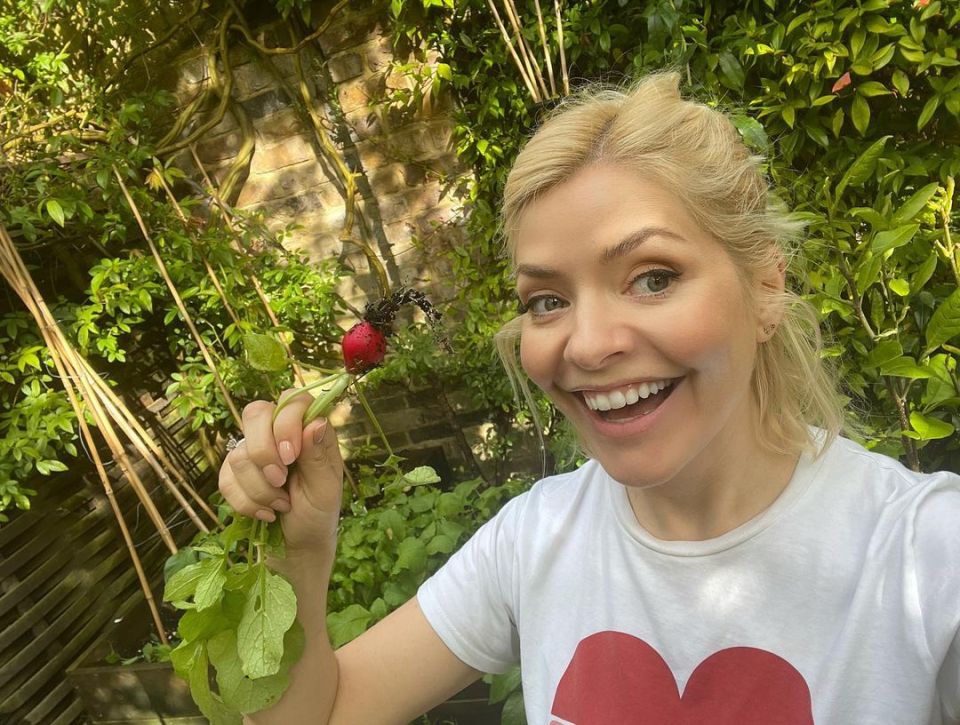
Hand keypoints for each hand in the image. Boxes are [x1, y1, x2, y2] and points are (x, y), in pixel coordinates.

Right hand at [219, 390, 343, 555]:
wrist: (298, 544)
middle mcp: (279, 434)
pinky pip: (226, 480)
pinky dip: (246, 503)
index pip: (291, 399)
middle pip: (255, 413)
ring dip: (261, 489)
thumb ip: (319, 456)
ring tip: (282, 505)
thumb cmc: (319, 513)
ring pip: (239, 454)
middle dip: (263, 452)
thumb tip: (315, 421)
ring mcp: (254, 451)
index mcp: (308, 429)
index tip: (291, 456)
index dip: (285, 423)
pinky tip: (266, 513)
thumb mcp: (326, 488)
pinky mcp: (234, 473)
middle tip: (280, 480)